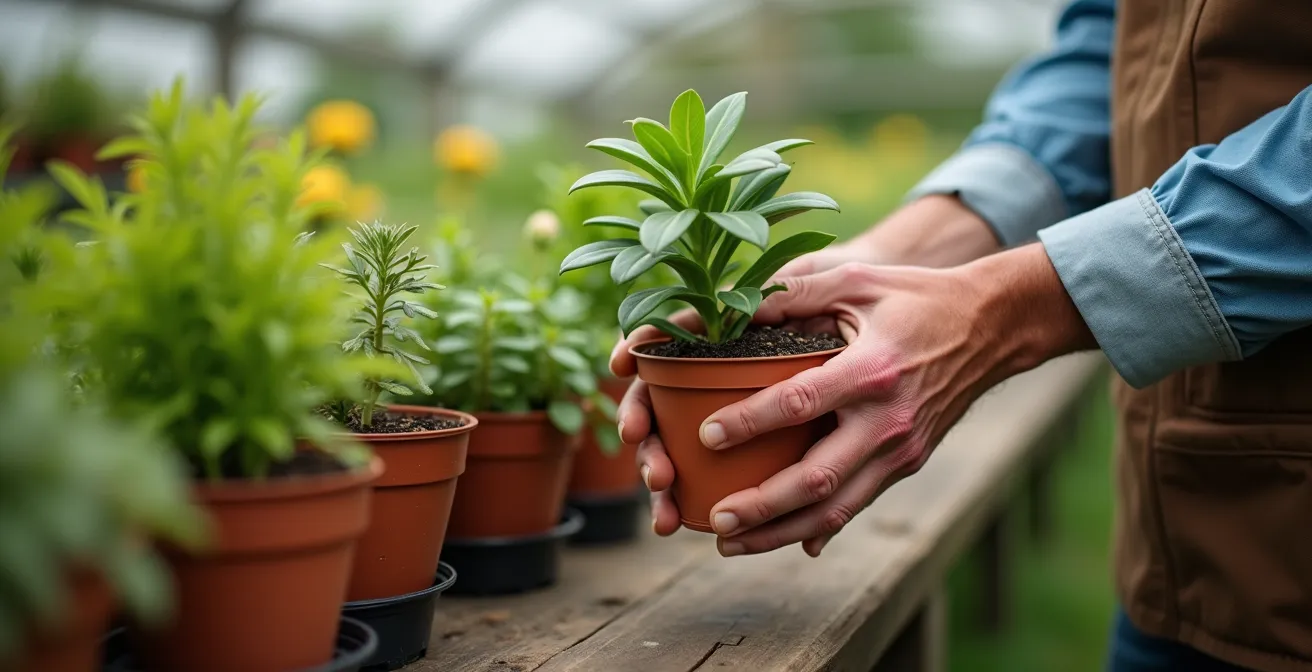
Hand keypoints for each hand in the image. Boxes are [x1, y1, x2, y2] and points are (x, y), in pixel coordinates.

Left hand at [614, 244, 1093, 554]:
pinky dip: (819, 527)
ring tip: (732, 542)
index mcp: (873, 369)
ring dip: (780, 531)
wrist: (991, 327)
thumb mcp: (856, 278)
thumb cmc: (913, 296)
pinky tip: (782, 540)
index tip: (707, 435)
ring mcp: (901, 450)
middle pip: (818, 479)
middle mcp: (889, 420)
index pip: (801, 402)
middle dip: (762, 506)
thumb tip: (729, 308)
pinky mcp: (907, 463)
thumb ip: (794, 293)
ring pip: (836, 508)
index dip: (751, 422)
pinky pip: (857, 504)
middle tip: (715, 520)